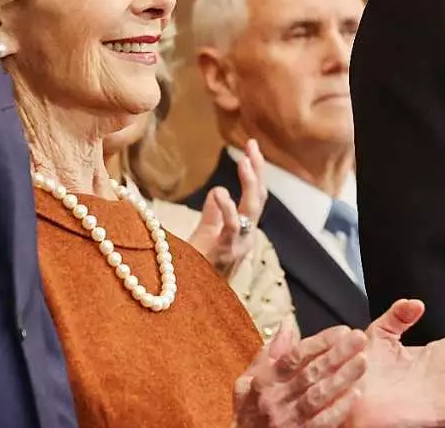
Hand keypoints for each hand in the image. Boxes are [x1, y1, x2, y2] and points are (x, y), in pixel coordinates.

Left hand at [191, 139, 266, 276]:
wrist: (185, 298)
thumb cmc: (195, 269)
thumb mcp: (205, 236)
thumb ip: (213, 214)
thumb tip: (217, 190)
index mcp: (243, 232)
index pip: (255, 196)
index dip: (256, 172)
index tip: (251, 147)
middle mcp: (246, 238)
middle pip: (259, 198)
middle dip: (257, 171)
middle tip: (252, 146)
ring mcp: (238, 246)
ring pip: (252, 210)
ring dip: (250, 184)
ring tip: (243, 161)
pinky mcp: (224, 253)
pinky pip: (232, 227)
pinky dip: (228, 208)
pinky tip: (220, 192)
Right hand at [233, 322, 368, 427]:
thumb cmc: (249, 412)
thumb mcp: (249, 380)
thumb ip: (270, 352)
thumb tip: (287, 324)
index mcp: (265, 380)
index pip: (295, 355)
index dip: (320, 341)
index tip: (343, 330)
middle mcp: (276, 398)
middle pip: (310, 372)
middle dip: (337, 354)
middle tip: (360, 339)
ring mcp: (287, 420)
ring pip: (318, 395)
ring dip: (342, 377)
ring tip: (362, 361)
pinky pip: (322, 422)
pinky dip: (338, 408)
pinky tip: (355, 395)